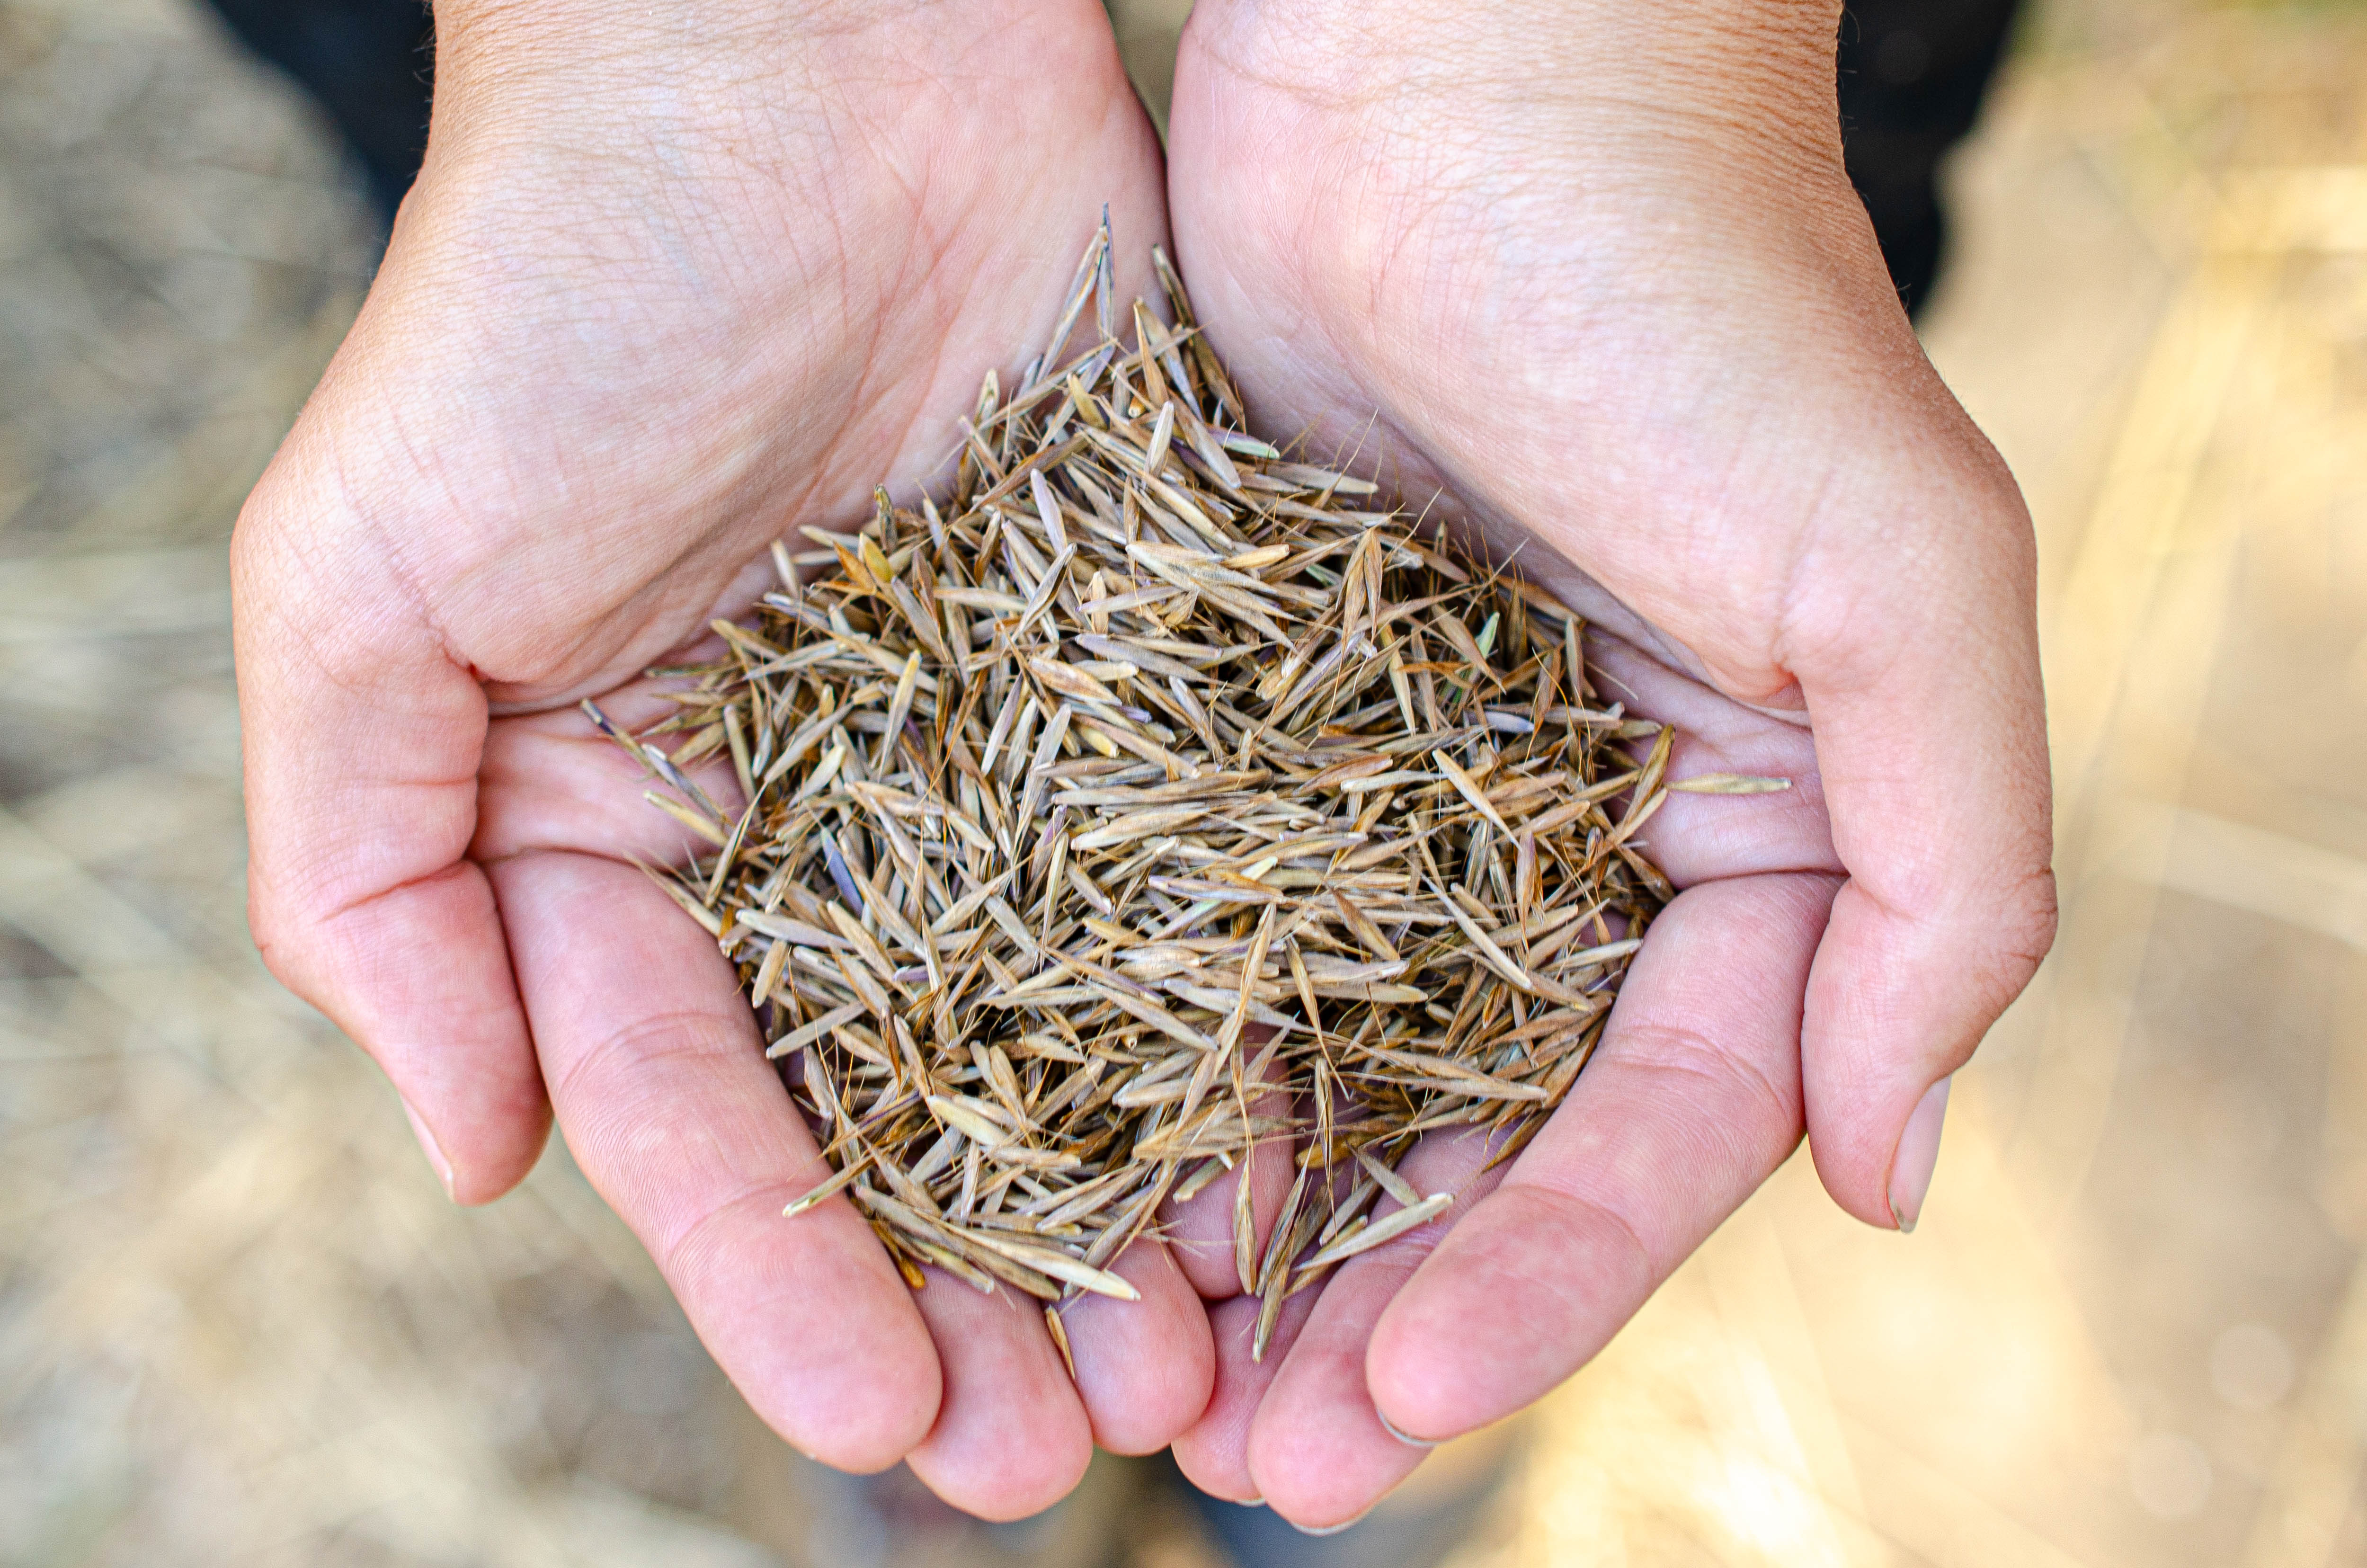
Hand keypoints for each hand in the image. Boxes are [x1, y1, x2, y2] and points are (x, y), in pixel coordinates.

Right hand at [231, 0, 1204, 1515]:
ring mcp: (992, 764)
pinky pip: (1198, 882)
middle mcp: (816, 833)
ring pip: (1069, 1037)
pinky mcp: (1137, 676)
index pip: (704, 1112)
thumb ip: (364, 873)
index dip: (784, 1278)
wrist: (795, 61)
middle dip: (976, 1297)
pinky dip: (1246, 1024)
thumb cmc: (546, 292)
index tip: (885, 1420)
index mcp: (625, 842)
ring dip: (1130, 1215)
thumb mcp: (362, 581)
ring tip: (1208, 1377)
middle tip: (1070, 1463)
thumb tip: (473, 1159)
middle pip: (900, 1118)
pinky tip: (1306, 1161)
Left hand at [1160, 0, 2056, 1526]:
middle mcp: (1575, 837)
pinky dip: (1153, 1059)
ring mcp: (1401, 788)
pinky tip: (1074, 1185)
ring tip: (1153, 1397)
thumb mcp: (1905, 583)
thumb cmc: (1704, 299)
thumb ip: (1947, 881)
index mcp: (1747, 839)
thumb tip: (1891, 1177)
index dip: (1541, 1286)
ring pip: (1333, 1063)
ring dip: (1256, 1235)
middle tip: (1255, 1473)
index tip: (1395, 1417)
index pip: (1655, 1126)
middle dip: (1385, 1310)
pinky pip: (1200, 926)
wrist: (1467, 77)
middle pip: (1484, 1136)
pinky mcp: (1245, 713)